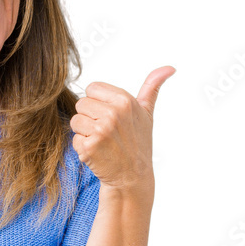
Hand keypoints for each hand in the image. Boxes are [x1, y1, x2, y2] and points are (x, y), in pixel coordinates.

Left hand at [70, 66, 174, 190]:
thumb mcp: (147, 113)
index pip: (92, 88)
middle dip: (90, 117)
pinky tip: (98, 153)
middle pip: (81, 104)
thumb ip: (152, 87)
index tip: (110, 116)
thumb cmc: (138, 144)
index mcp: (125, 100)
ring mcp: (100, 131)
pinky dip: (83, 147)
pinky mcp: (89, 147)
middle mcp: (113, 113)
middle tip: (106, 132)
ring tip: (102, 142)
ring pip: (76, 121)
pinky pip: (74, 138)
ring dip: (84, 132)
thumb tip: (170, 68)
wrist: (132, 177)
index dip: (98, 102)